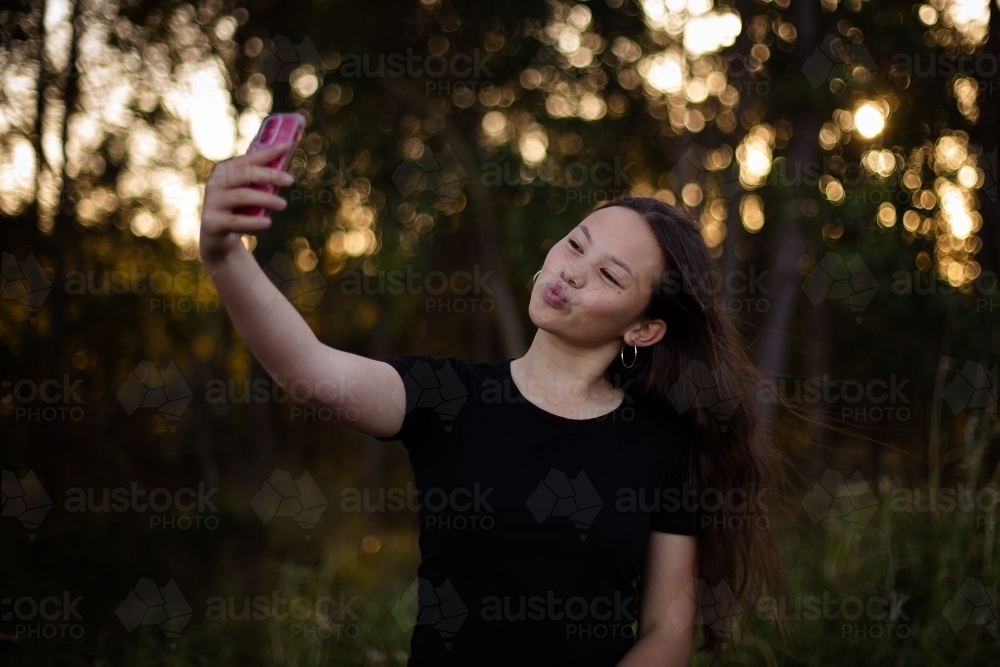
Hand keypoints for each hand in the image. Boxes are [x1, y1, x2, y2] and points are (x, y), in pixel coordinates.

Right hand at [199, 143, 294, 262]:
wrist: (217, 237)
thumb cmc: (237, 209)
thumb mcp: (246, 191)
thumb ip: (260, 177)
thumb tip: (284, 156)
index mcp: (225, 171)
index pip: (248, 159)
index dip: (267, 152)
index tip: (287, 146)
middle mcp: (216, 183)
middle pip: (244, 174)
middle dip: (269, 175)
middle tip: (290, 180)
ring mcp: (213, 203)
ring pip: (242, 196)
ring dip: (265, 199)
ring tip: (283, 204)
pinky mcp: (213, 223)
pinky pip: (236, 221)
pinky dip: (253, 222)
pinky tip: (268, 222)